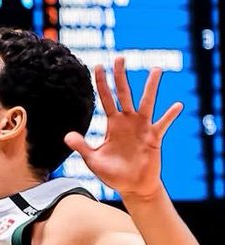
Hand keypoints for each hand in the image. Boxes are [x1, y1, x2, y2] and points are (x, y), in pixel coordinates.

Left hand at [63, 58, 181, 201]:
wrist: (133, 187)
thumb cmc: (113, 174)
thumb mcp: (93, 160)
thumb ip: (82, 146)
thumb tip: (67, 135)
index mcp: (112, 124)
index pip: (106, 99)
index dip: (102, 83)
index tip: (98, 65)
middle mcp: (127, 121)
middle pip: (124, 94)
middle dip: (121, 76)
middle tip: (120, 57)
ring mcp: (142, 128)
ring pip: (146, 103)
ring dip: (150, 87)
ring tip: (156, 70)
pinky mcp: (154, 138)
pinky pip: (163, 125)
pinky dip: (170, 116)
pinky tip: (177, 105)